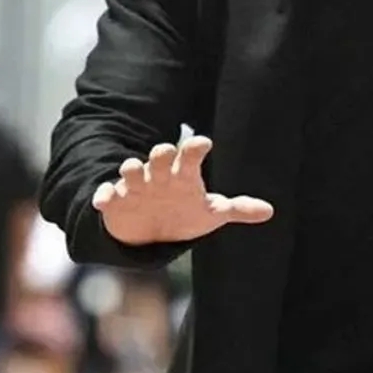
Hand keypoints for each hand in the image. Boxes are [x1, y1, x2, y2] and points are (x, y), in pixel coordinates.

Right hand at [92, 136, 273, 246]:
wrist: (151, 229)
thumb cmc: (185, 211)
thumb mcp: (212, 212)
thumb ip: (237, 208)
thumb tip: (269, 211)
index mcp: (183, 174)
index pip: (190, 154)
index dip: (195, 147)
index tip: (203, 143)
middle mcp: (159, 175)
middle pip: (159, 155)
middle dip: (161, 152)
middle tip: (165, 151)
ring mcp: (136, 187)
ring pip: (130, 169)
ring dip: (130, 169)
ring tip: (131, 170)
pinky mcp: (116, 201)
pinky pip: (106, 195)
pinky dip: (103, 196)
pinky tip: (103, 201)